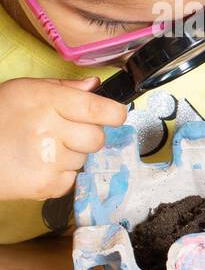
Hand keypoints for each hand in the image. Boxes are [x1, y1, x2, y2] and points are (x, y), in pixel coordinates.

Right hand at [0, 76, 127, 201]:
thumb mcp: (25, 90)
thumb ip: (64, 88)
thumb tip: (96, 86)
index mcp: (48, 101)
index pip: (101, 111)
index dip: (114, 114)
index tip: (114, 116)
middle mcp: (51, 129)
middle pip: (98, 138)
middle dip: (87, 136)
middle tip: (64, 133)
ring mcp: (50, 159)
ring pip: (84, 159)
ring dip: (71, 155)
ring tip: (42, 149)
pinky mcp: (47, 184)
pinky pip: (72, 179)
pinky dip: (60, 174)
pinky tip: (38, 164)